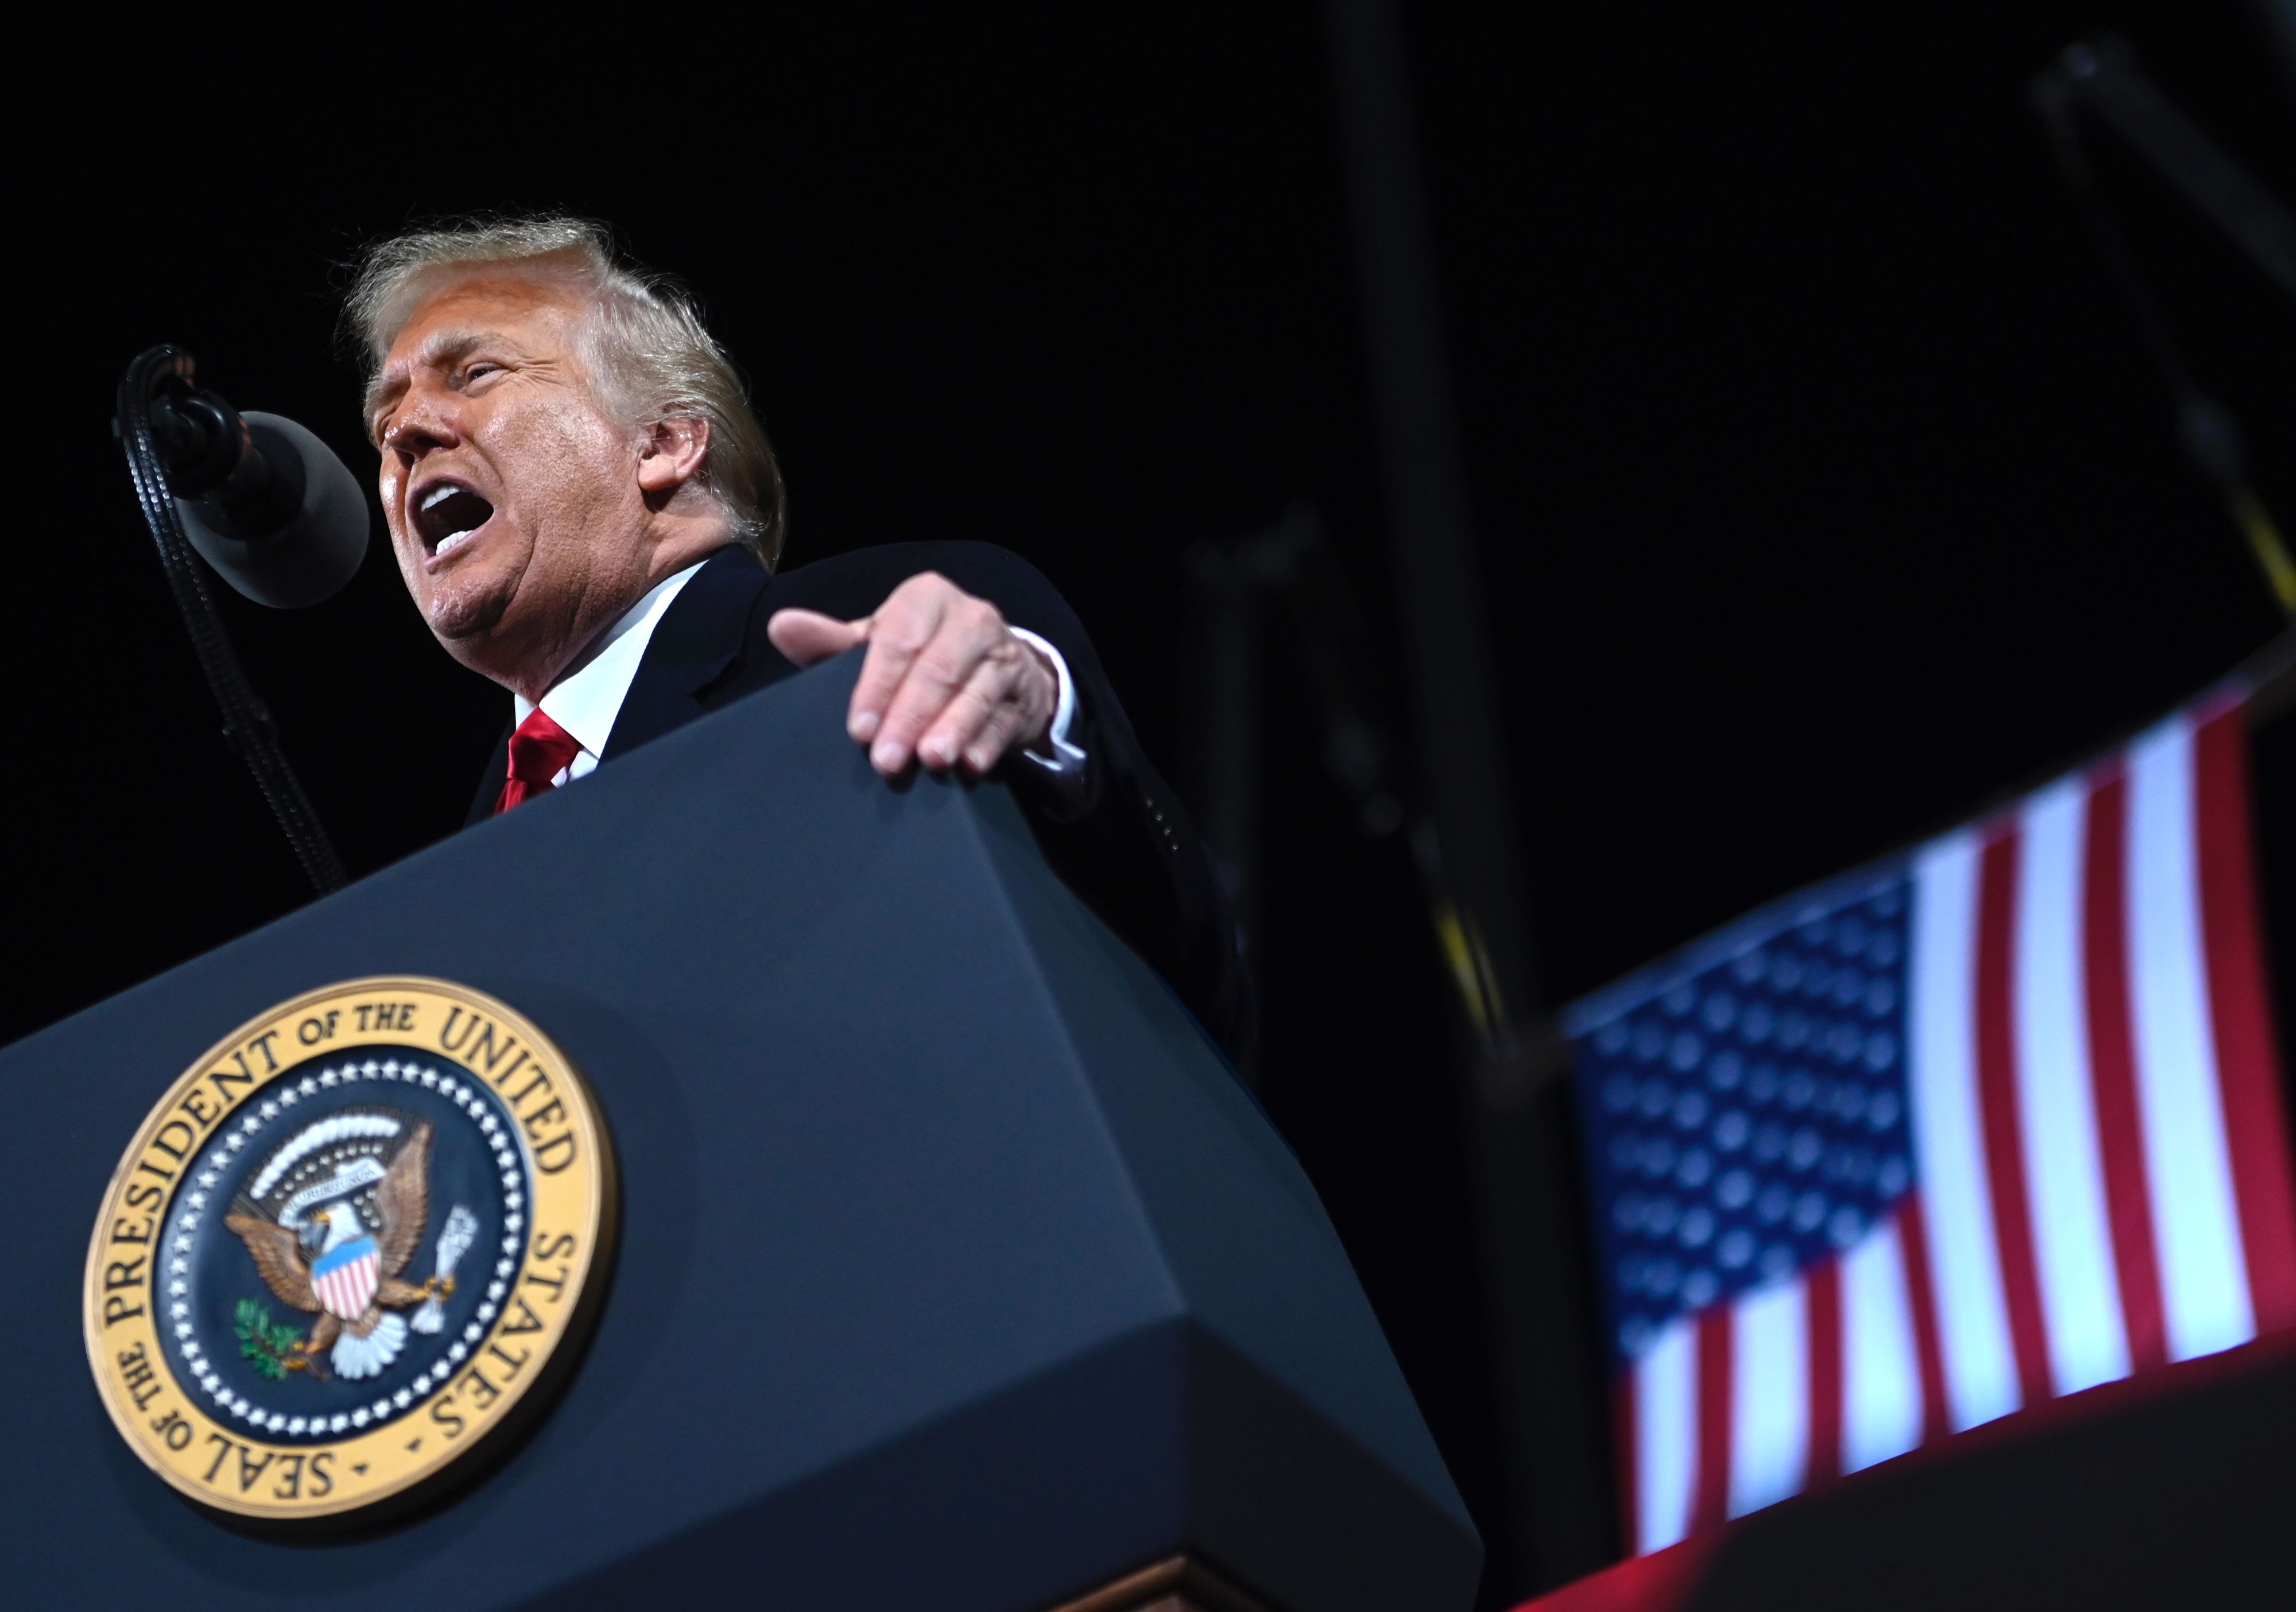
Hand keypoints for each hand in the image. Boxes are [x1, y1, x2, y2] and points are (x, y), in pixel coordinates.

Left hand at [767, 572, 1059, 775]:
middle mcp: (971, 619)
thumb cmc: (921, 652)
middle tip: (886, 760)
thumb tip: (782, 626)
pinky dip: (988, 743)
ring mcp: (1004, 656)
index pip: (899, 641)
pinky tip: (970, 765)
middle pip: (938, 669)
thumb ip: (831, 642)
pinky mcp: (1024, 694)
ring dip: (953, 729)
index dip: (877, 686)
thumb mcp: (878, 640)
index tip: (859, 729)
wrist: (994, 662)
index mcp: (928, 598)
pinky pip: (1005, 719)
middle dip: (910, 716)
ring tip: (931, 761)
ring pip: (977, 693)